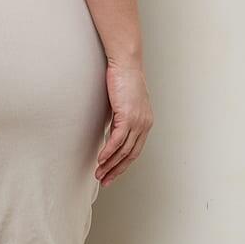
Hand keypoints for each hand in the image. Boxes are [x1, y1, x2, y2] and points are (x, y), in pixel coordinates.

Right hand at [96, 61, 152, 185]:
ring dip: (110, 164)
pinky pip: (117, 140)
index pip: (135, 151)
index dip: (122, 166)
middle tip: (104, 180)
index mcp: (145, 123)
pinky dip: (108, 152)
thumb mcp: (124, 104)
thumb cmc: (124, 79)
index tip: (111, 175)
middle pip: (130, 155)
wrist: (126, 63)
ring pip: (123, 150)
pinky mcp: (127, 116)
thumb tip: (112, 130)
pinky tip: (100, 159)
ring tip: (99, 173)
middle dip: (116, 170)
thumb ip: (121, 119)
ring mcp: (137, 121)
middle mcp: (144, 125)